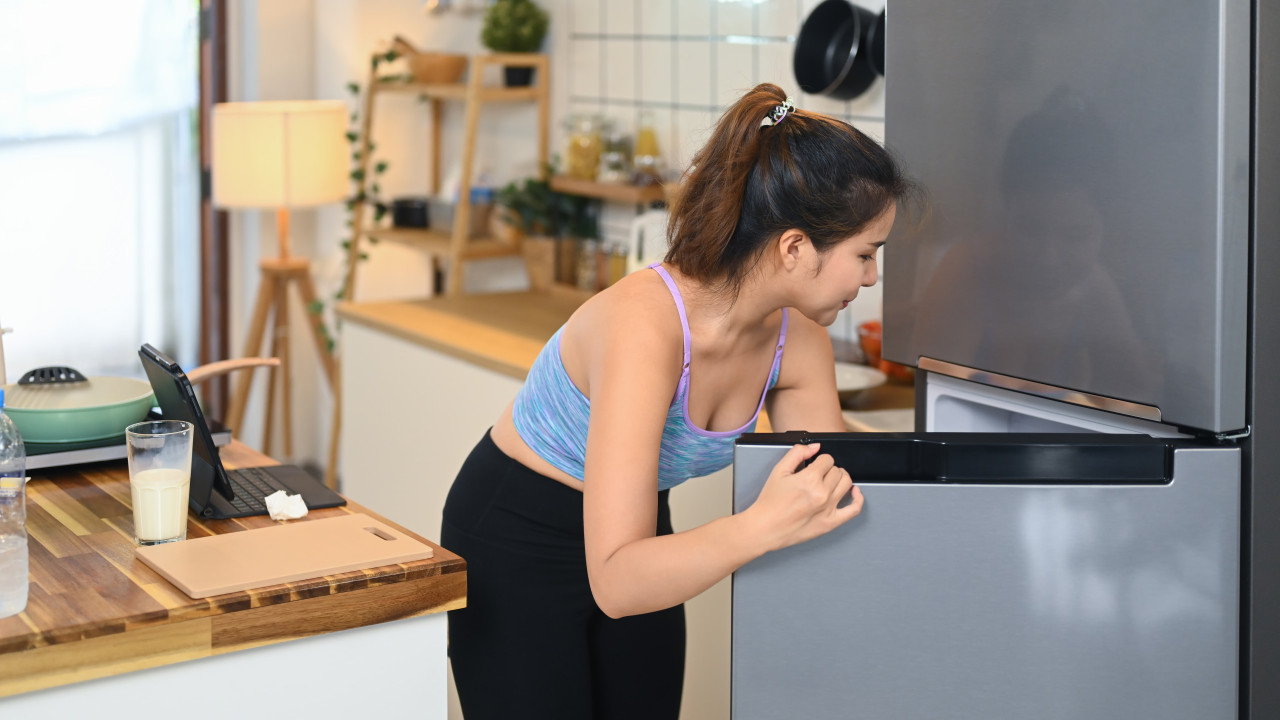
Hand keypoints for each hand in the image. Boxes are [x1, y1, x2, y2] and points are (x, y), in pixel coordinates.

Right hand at [744, 443, 863, 552]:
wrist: (765, 527)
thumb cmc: (769, 502)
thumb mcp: (779, 471)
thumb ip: (797, 453)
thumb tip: (814, 447)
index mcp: (809, 479)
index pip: (827, 459)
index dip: (820, 459)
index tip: (815, 464)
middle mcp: (822, 493)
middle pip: (837, 471)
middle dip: (828, 469)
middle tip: (818, 475)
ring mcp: (828, 509)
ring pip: (847, 484)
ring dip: (841, 478)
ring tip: (832, 480)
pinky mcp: (830, 523)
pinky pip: (854, 509)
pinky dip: (858, 498)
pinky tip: (855, 492)